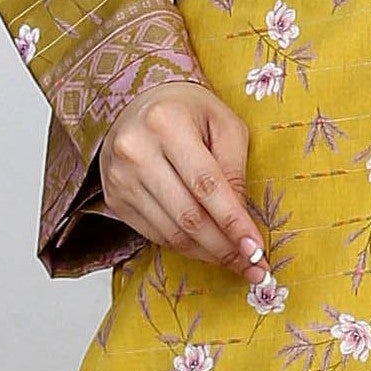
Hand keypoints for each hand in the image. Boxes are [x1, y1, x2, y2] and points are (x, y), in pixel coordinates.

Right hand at [100, 83, 269, 274]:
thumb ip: (236, 169)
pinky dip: (185, 247)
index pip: (207, 185)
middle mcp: (136, 150)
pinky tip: (208, 249)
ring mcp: (120, 178)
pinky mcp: (114, 198)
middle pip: (188, 216)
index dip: (234, 222)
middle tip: (254, 266)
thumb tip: (243, 223)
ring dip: (208, 253)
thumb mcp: (225, 124)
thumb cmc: (189, 111)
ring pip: (171, 233)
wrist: (140, 104)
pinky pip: (155, 235)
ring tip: (236, 262)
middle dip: (225, 248)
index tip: (257, 250)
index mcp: (166, 123)